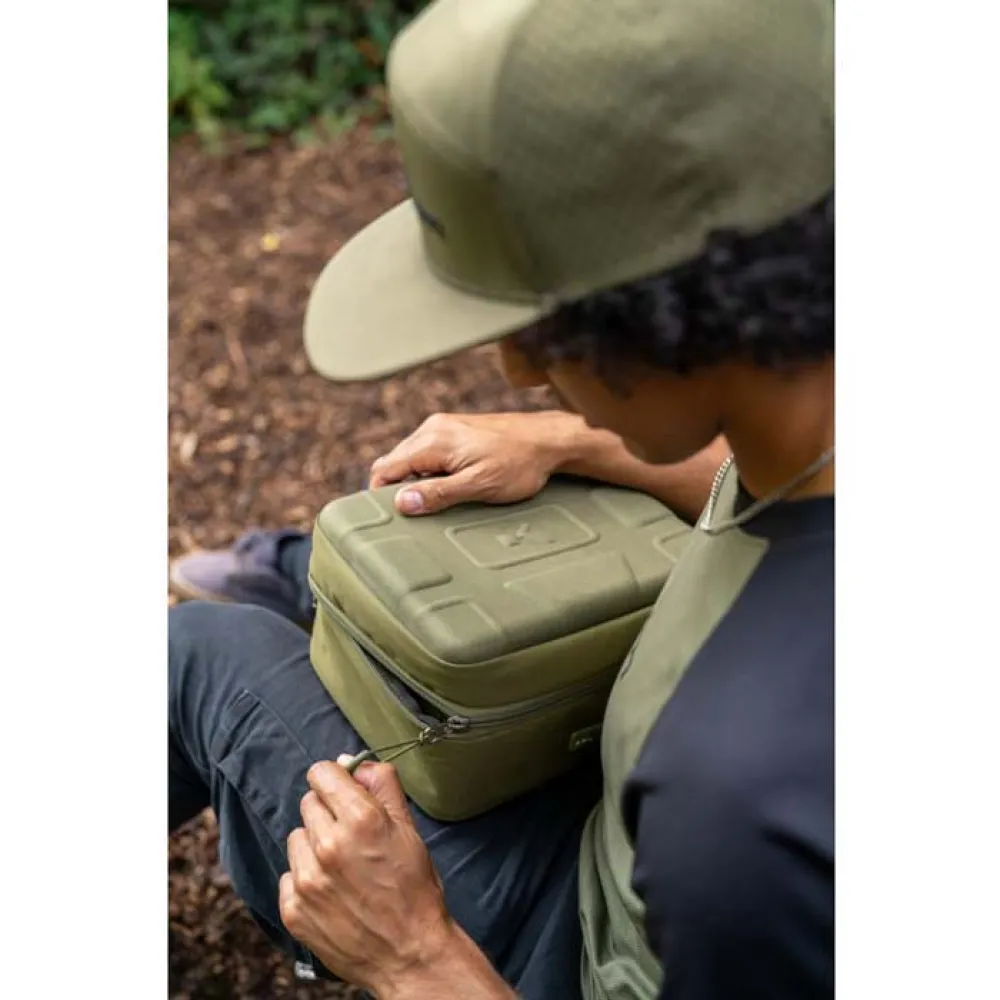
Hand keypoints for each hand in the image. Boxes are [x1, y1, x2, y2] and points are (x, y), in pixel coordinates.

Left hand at [279, 758, 455, 995]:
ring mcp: (307, 880)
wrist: (410, 954)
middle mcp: (328, 846)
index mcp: (360, 820)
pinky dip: (306, 879)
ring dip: (314, 845)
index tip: (343, 792)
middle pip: (309, 803)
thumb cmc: (414, 890)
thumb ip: (383, 786)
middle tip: (351, 836)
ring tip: (342, 867)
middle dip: (328, 812)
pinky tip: (331, 891)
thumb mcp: (409, 829)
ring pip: (297, 838)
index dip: (335, 780)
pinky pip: (289, 875)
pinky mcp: (294, 910)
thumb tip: (355, 763)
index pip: (321, 773)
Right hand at [368, 411, 580, 514]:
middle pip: (394, 462)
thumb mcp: (478, 485)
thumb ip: (438, 494)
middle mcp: (433, 428)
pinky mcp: (456, 429)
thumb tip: (401, 503)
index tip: (387, 517)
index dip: (381, 495)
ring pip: (410, 457)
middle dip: (397, 488)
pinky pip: (428, 451)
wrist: (549, 440)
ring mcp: (444, 426)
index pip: (386, 469)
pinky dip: (428, 470)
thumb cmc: (518, 463)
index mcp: (433, 440)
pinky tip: (448, 485)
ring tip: (435, 501)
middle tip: (413, 515)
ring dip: (414, 479)